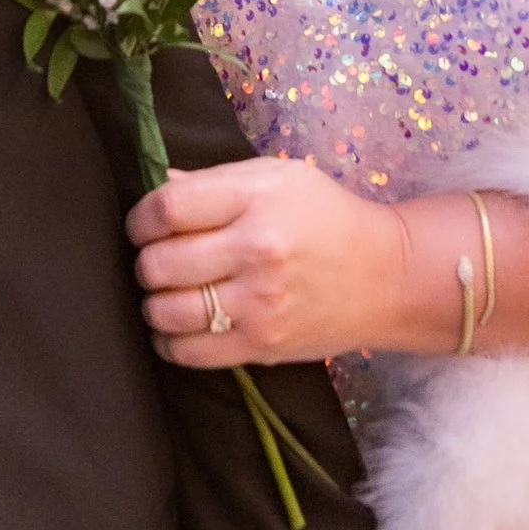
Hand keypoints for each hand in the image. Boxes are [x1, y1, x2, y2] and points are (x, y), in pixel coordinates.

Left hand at [131, 158, 404, 365]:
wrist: (388, 276)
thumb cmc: (328, 218)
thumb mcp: (279, 177)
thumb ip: (217, 180)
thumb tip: (163, 183)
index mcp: (257, 199)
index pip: (167, 208)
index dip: (140, 219)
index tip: (144, 226)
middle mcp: (256, 250)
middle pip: (159, 263)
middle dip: (146, 262)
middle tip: (159, 261)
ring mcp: (258, 303)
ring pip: (165, 311)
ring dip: (154, 303)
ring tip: (168, 294)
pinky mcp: (262, 345)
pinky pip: (187, 352)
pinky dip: (169, 341)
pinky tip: (180, 327)